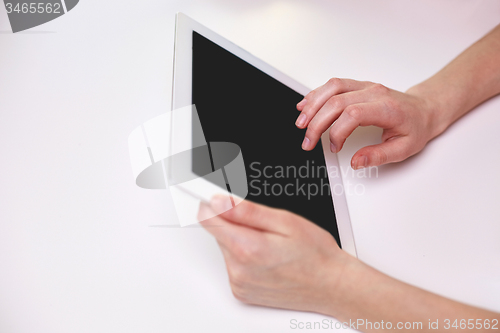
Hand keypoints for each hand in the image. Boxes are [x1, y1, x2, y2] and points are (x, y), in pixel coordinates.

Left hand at [197, 195, 348, 314]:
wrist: (331, 285)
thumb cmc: (315, 254)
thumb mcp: (285, 221)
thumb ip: (246, 211)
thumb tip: (219, 202)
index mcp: (246, 248)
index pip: (208, 218)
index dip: (212, 202)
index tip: (213, 195)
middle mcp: (238, 269)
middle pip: (218, 232)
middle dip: (235, 222)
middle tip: (264, 225)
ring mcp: (238, 283)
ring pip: (226, 248)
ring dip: (241, 241)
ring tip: (270, 244)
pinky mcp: (241, 292)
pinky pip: (233, 265)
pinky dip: (245, 258)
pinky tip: (267, 258)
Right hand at [295, 78, 442, 168]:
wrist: (425, 109)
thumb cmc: (416, 127)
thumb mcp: (404, 149)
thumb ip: (378, 156)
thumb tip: (356, 162)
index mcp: (386, 108)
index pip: (352, 113)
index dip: (337, 131)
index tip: (334, 147)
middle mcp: (374, 93)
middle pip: (336, 101)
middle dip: (316, 122)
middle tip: (308, 141)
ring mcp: (365, 87)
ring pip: (332, 88)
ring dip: (312, 105)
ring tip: (301, 122)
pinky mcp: (358, 86)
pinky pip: (334, 84)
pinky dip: (317, 94)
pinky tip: (306, 105)